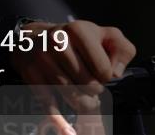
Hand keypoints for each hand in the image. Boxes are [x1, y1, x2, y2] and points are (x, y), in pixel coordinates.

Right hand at [9, 19, 134, 134]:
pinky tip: (69, 131)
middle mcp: (58, 42)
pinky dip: (59, 120)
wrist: (35, 37)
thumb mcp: (105, 35)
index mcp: (78, 30)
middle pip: (88, 85)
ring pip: (71, 95)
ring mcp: (43, 59)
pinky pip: (49, 104)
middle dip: (94, 91)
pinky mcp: (32, 75)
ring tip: (85, 99)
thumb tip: (116, 74)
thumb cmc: (77, 40)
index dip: (107, 77)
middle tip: (92, 88)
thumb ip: (122, 50)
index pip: (103, 70)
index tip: (102, 73)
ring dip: (82, 103)